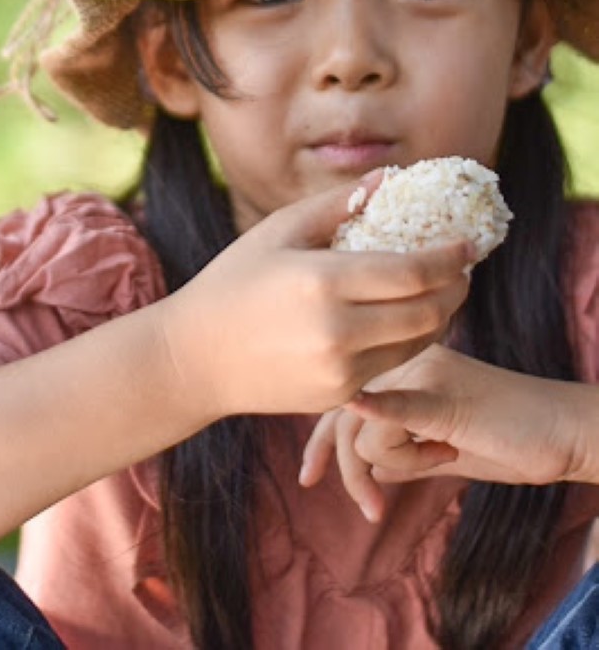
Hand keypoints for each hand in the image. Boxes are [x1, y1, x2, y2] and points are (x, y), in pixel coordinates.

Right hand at [157, 177, 472, 420]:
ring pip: (418, 343)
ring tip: (439, 290)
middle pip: (429, 311)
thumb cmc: (233, 283)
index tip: (469, 243)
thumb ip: (336, 204)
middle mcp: (338, 331)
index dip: (450, 257)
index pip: (412, 271)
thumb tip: (388, 179)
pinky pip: (391, 364)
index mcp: (322, 281)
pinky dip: (408, 340)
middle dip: (456, 288)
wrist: (196, 359)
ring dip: (440, 315)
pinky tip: (402, 318)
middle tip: (463, 268)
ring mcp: (340, 370)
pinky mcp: (339, 396)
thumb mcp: (279, 231)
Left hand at [300, 344, 586, 519]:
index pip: (342, 399)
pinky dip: (377, 412)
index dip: (321, 442)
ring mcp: (423, 375)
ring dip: (399, 466)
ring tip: (442, 459)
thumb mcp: (444, 448)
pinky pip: (398, 406)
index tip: (308, 477)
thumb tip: (367, 469)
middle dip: (345, 468)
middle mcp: (406, 361)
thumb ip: (403, 451)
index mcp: (404, 367)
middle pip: (343, 416)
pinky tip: (358, 404)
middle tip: (371, 509)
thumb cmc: (508, 439)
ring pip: (367, 430)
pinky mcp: (444, 398)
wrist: (564, 430)